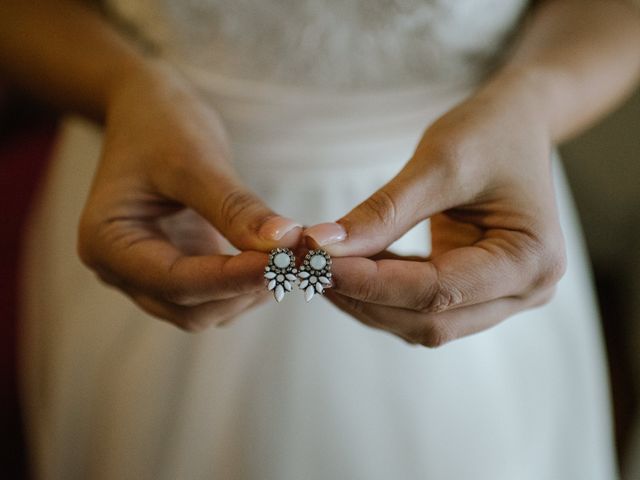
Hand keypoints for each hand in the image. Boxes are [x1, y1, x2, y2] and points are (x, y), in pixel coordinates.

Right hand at [78, 62, 301, 330]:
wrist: (147, 111)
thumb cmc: (160, 125)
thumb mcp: (195, 159)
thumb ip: (236, 207)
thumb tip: (285, 242)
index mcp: (106, 243)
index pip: (175, 282)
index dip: (233, 278)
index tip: (284, 263)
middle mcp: (121, 269)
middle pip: (189, 308)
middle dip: (244, 289)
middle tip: (296, 260)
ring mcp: (148, 273)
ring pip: (204, 310)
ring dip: (249, 292)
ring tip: (290, 259)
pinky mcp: (177, 268)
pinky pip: (214, 295)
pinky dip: (246, 285)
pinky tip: (273, 260)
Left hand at [304, 76, 566, 346]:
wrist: (517, 126)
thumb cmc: (489, 133)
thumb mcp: (438, 163)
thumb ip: (384, 212)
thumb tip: (323, 246)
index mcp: (531, 260)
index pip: (438, 291)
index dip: (372, 283)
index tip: (317, 262)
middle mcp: (525, 290)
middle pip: (430, 319)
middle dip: (364, 297)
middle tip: (308, 267)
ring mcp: (504, 297)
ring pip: (422, 321)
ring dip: (367, 300)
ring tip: (321, 266)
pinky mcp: (478, 291)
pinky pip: (422, 305)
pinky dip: (382, 291)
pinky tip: (350, 266)